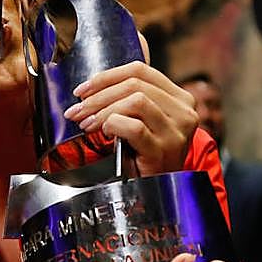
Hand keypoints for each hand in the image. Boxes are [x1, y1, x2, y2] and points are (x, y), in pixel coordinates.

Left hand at [62, 61, 197, 176]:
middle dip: (98, 95)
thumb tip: (93, 86)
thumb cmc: (145, 156)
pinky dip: (113, 125)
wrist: (159, 191)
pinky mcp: (164, 150)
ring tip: (88, 123)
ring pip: (135, 101)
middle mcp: (184, 111)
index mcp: (179, 98)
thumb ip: (130, 100)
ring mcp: (176, 131)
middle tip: (77, 110)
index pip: (140, 70)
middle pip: (134, 84)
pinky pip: (134, 127)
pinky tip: (104, 133)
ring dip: (103, 110)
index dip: (107, 75)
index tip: (83, 89)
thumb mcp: (143, 121)